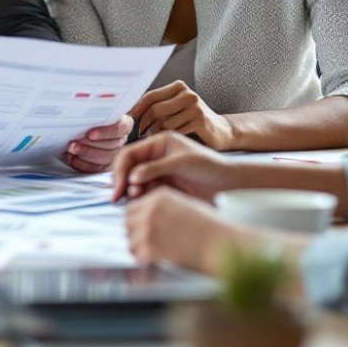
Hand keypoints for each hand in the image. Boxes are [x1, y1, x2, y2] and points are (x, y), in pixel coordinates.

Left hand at [63, 115, 132, 172]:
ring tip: (72, 149)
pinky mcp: (106, 166)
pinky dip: (83, 164)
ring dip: (86, 153)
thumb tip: (83, 112)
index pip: (121, 128)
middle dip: (90, 145)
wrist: (79, 128)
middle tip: (74, 142)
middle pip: (111, 145)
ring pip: (104, 157)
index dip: (106, 132)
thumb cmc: (87, 118)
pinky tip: (73, 159)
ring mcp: (115, 153)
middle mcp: (121, 139)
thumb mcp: (91, 112)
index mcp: (123, 123)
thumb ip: (92, 113)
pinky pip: (97, 168)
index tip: (90, 134)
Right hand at [111, 132, 239, 201]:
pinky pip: (144, 192)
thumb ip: (155, 168)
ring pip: (133, 181)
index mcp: (159, 142)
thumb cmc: (210, 167)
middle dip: (121, 181)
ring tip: (136, 200)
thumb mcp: (181, 163)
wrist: (229, 184)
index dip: (121, 169)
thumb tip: (132, 178)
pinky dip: (139, 198)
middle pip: (128, 167)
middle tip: (119, 198)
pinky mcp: (163, 187)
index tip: (119, 187)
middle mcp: (155, 156)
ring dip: (130, 191)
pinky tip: (142, 203)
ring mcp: (158, 172)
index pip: (130, 153)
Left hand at [125, 186, 227, 271]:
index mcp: (159, 197)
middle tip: (149, 244)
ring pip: (130, 241)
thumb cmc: (211, 228)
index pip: (133, 208)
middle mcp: (150, 210)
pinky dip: (146, 261)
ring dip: (141, 249)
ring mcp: (148, 229)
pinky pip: (138, 256)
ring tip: (159, 253)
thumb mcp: (185, 206)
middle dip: (135, 234)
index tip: (144, 229)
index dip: (138, 220)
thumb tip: (150, 219)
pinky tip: (161, 261)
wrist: (221, 245)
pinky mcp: (149, 248)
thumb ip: (164, 209)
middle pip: (127, 223)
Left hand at [130, 81, 234, 148]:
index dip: (136, 109)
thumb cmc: (193, 121)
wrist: (222, 132)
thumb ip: (158, 106)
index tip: (127, 120)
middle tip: (144, 134)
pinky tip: (175, 140)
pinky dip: (171, 139)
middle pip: (155, 110)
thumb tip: (130, 113)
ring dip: (159, 134)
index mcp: (179, 87)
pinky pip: (176, 132)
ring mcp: (195, 106)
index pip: (150, 96)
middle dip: (146, 125)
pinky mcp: (200, 121)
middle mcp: (187, 94)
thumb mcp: (176, 109)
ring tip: (162, 138)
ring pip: (164, 123)